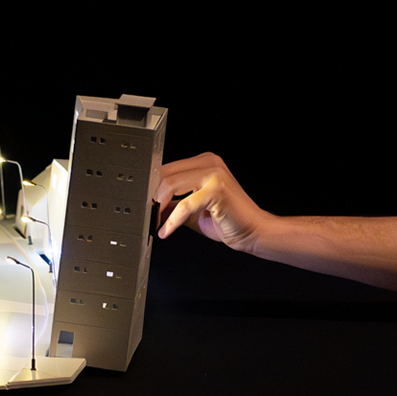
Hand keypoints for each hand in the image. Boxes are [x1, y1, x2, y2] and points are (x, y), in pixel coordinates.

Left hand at [152, 152, 271, 252]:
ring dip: (157, 207)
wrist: (254, 232)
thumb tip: (151, 208)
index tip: (142, 205)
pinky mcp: (217, 189)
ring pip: (170, 184)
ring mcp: (214, 173)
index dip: (151, 188)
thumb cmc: (228, 221)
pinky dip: (172, 220)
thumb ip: (174, 204)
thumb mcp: (193, 211)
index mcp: (203, 163)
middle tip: (145, 215)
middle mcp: (209, 163)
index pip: (166, 169)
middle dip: (151, 197)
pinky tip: (166, 231)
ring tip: (154, 222)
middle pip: (164, 173)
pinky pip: (184, 204)